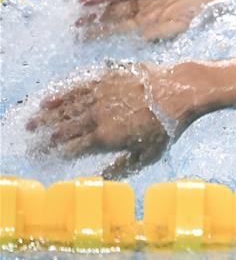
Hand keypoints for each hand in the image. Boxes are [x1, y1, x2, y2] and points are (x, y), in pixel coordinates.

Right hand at [26, 66, 172, 178]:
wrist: (180, 91)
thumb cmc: (167, 126)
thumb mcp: (148, 155)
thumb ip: (123, 168)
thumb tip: (102, 180)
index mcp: (106, 139)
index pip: (71, 149)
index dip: (54, 154)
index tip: (44, 157)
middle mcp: (98, 117)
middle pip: (63, 130)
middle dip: (44, 138)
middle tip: (30, 142)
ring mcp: (100, 96)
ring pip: (65, 108)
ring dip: (45, 117)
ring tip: (31, 123)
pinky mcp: (105, 79)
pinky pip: (77, 88)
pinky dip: (60, 95)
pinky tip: (48, 101)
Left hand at [78, 0, 235, 40]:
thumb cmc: (208, 13)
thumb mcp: (184, 25)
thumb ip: (161, 31)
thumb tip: (139, 38)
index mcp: (150, 20)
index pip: (118, 27)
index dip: (99, 31)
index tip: (79, 37)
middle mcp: (146, 2)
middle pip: (114, 9)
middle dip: (94, 14)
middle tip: (75, 19)